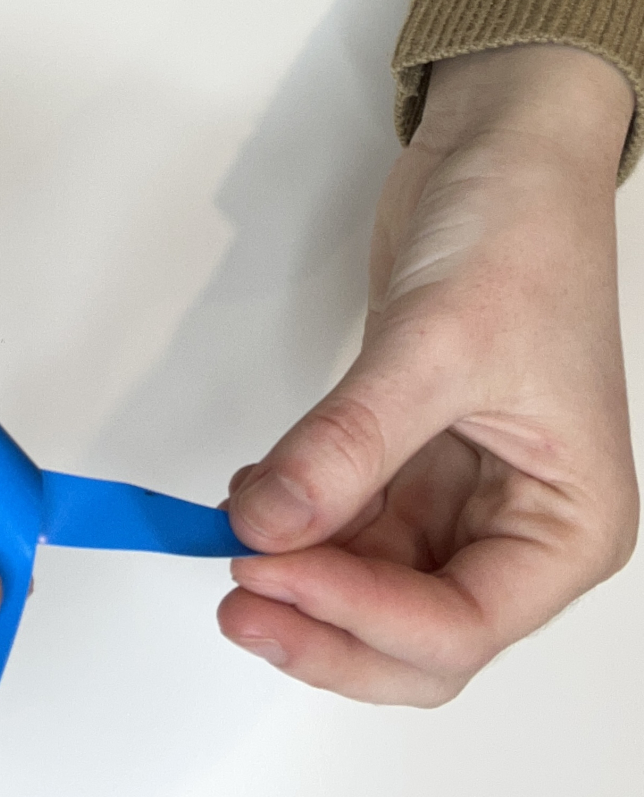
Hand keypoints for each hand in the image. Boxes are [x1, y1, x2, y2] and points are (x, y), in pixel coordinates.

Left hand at [218, 45, 639, 705]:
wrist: (499, 162)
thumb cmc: (521, 237)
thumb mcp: (438, 345)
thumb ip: (350, 445)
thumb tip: (270, 525)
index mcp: (566, 522)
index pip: (460, 624)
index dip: (359, 616)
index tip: (270, 572)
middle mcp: (512, 527)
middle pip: (411, 634)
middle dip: (324, 626)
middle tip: (238, 599)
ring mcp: (452, 499)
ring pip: (365, 586)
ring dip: (296, 574)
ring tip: (230, 534)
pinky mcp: (400, 463)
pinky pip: (339, 524)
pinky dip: (291, 522)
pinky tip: (251, 495)